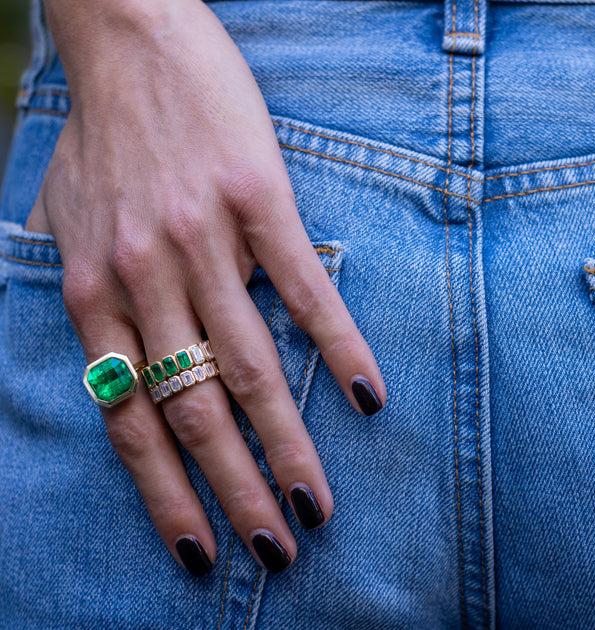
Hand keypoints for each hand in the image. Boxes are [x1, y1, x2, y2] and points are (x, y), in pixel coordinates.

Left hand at [33, 0, 385, 574]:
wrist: (131, 39)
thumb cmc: (104, 136)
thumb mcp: (65, 223)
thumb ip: (88, 300)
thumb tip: (116, 368)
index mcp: (94, 293)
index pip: (128, 421)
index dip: (164, 493)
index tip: (200, 549)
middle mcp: (146, 279)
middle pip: (194, 411)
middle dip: (235, 492)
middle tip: (274, 549)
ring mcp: (204, 242)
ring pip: (250, 366)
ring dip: (289, 444)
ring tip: (319, 502)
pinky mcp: (259, 203)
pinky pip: (303, 289)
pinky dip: (339, 346)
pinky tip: (368, 395)